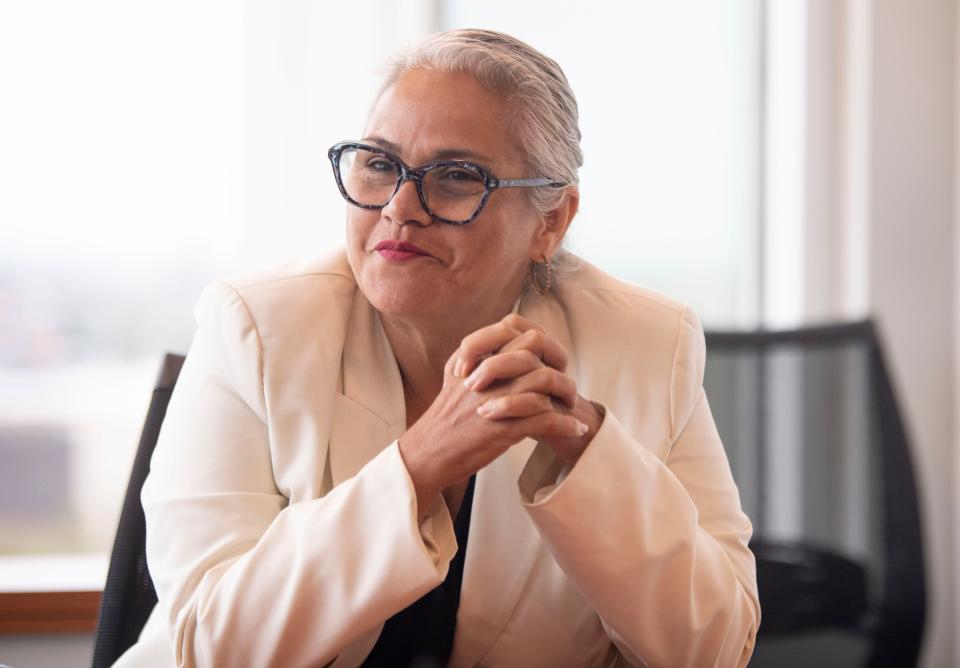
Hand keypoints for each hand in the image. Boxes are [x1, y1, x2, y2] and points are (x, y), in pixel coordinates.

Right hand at [398, 328, 587, 516]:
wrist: (427, 454)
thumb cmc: (444, 418)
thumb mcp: (453, 376)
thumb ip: (475, 355)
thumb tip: (502, 339)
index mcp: (473, 359)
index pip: (511, 328)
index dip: (537, 338)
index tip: (549, 355)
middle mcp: (484, 375)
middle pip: (532, 350)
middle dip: (556, 360)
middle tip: (565, 375)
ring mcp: (494, 401)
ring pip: (543, 381)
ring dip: (566, 391)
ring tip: (571, 402)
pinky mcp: (502, 429)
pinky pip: (544, 419)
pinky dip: (565, 424)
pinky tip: (575, 428)